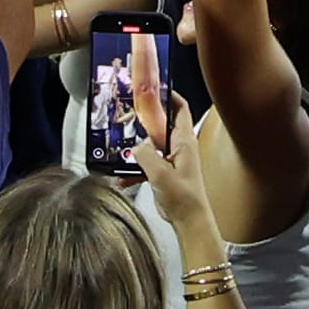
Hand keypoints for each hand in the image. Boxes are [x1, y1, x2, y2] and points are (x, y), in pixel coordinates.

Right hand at [125, 32, 208, 224]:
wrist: (189, 222)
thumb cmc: (183, 198)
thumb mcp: (159, 173)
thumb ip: (145, 155)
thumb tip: (136, 145)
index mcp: (184, 141)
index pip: (180, 108)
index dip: (169, 94)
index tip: (153, 86)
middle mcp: (179, 147)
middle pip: (161, 124)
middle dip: (145, 119)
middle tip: (128, 112)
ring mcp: (172, 160)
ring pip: (151, 144)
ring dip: (136, 147)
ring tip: (119, 147)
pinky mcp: (165, 173)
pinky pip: (147, 165)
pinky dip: (134, 170)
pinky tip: (121, 179)